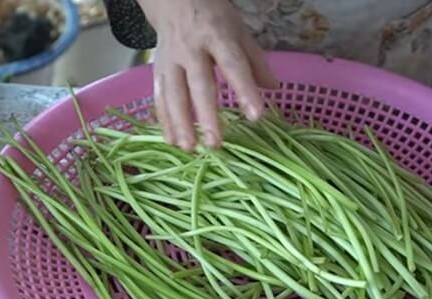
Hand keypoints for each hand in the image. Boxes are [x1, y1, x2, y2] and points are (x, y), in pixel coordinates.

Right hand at [137, 0, 277, 149]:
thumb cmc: (213, 18)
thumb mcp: (239, 30)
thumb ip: (255, 60)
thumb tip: (273, 88)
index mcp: (218, 36)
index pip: (233, 65)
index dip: (245, 90)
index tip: (256, 116)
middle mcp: (191, 49)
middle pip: (199, 85)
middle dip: (206, 116)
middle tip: (215, 144)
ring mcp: (171, 59)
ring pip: (173, 94)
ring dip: (180, 123)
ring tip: (190, 148)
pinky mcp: (157, 69)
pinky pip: (159, 97)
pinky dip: (164, 120)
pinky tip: (171, 141)